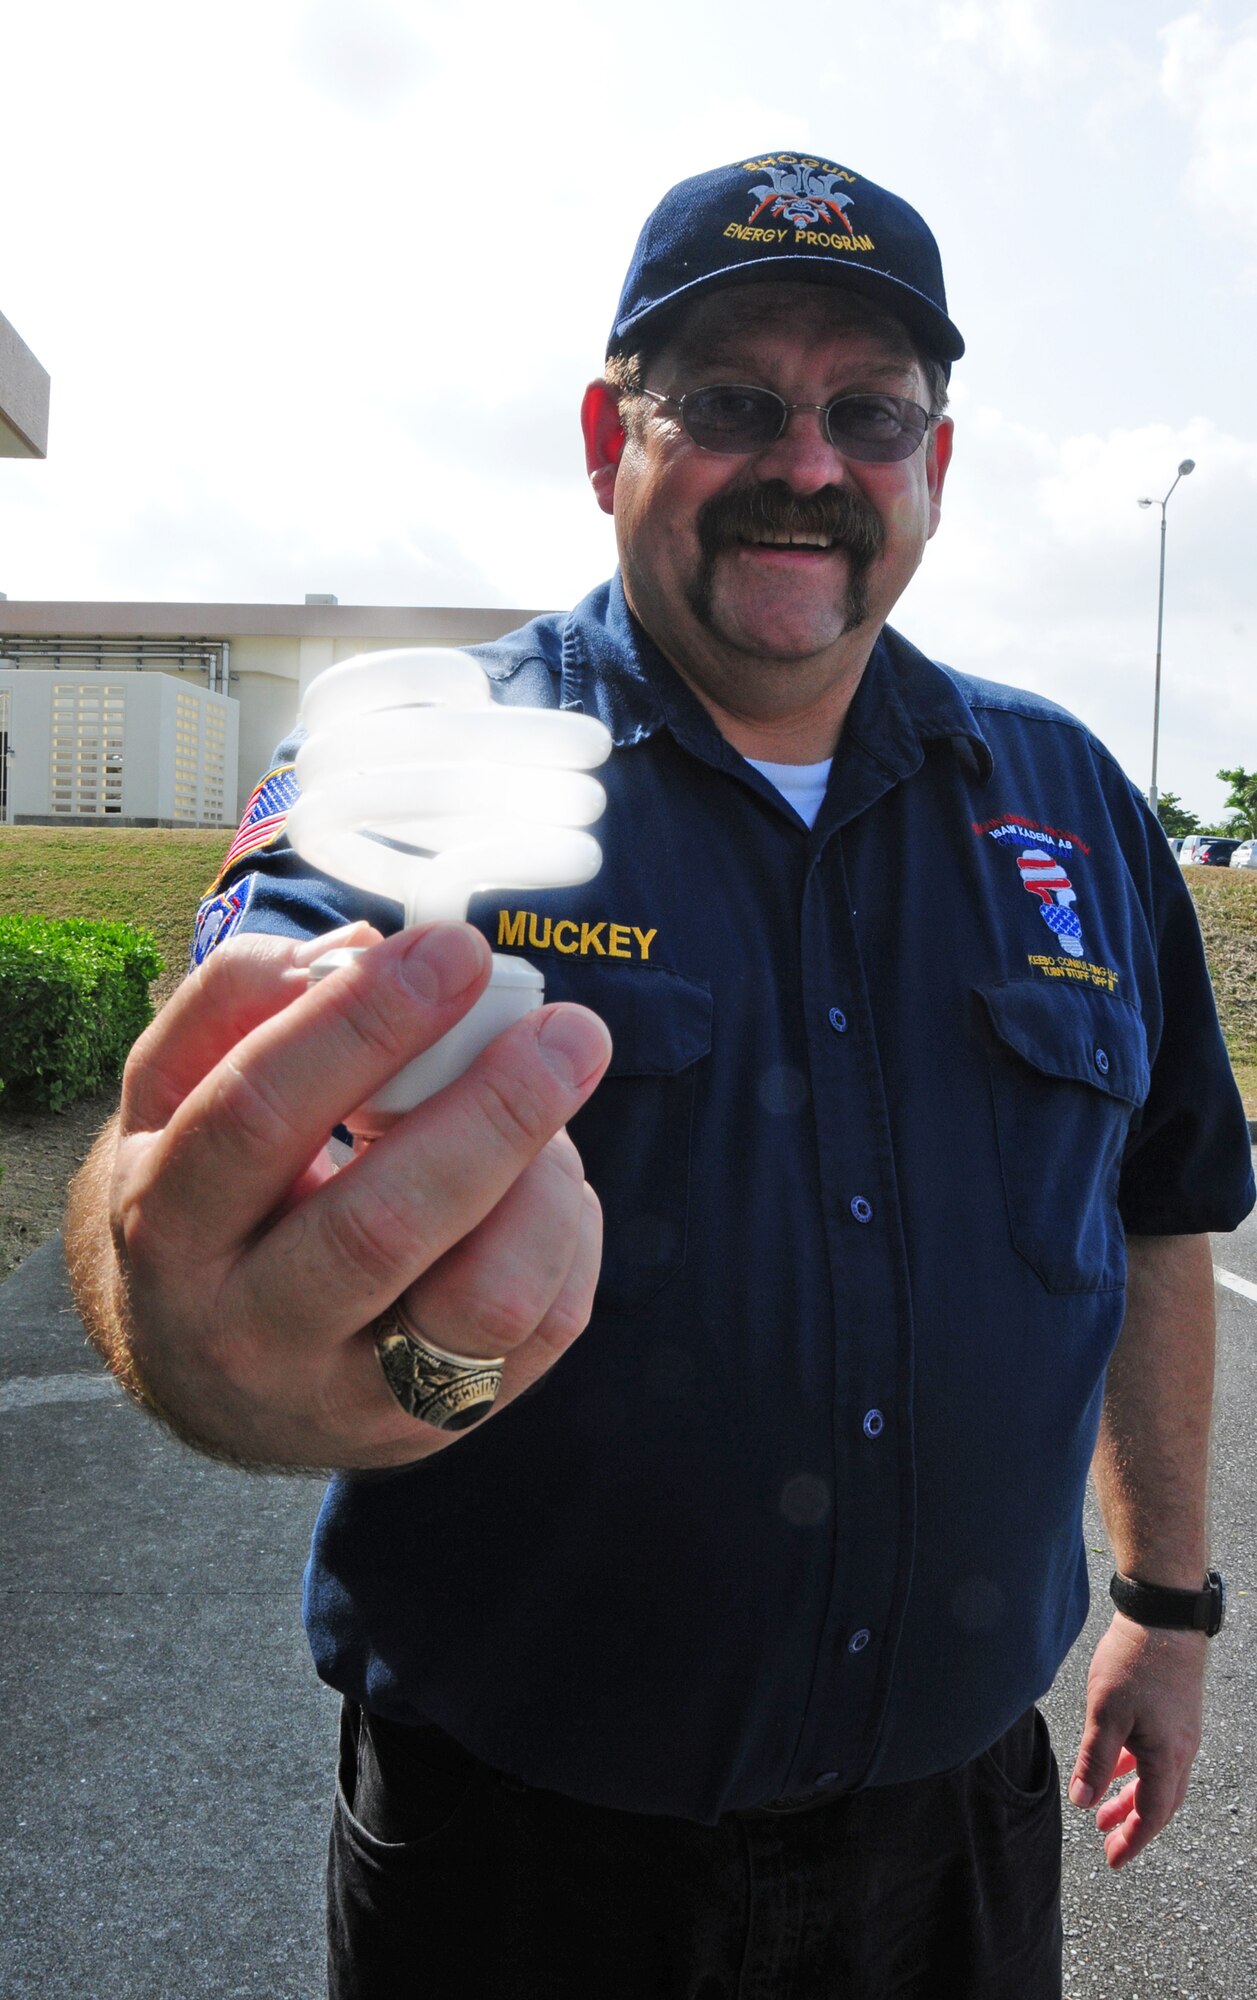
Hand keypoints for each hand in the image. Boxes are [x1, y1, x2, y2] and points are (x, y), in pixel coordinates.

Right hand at [71, 920, 610, 1470]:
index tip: (456, 951)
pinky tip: (546, 1178)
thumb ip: (236, 1003)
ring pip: (482, 1302)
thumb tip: (357, 949)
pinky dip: (570, 1232)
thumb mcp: (176, 1094)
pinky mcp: (437, 1425)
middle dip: (491, 1112)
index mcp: (166, 1227)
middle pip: (378, 1228)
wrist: (205, 1370)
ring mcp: (348, 1397)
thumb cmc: (209, 1193)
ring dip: (544, 1184)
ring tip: (554, 1108)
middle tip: (567, 1029)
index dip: (362, 1021)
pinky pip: (543, 1331)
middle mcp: (248, 1332)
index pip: (256, 1115)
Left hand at [1068, 1611, 1206, 1866]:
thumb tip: (1083, 1802)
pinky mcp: (1173, 1712)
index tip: (1113, 1861)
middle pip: (1160, 1802)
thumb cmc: (1134, 1662)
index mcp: (1168, 1756)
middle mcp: (1182, 1749)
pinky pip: (1156, 1754)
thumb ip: (1094, 1760)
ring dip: (1132, 1798)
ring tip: (1104, 1813)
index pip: (1153, 1814)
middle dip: (1134, 1827)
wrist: (1163, 1616)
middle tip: (1109, 1846)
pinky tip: (1116, 1765)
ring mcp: (1180, 1730)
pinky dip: (1136, 1768)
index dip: (1132, 1840)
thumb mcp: (1105, 1713)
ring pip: (1158, 1778)